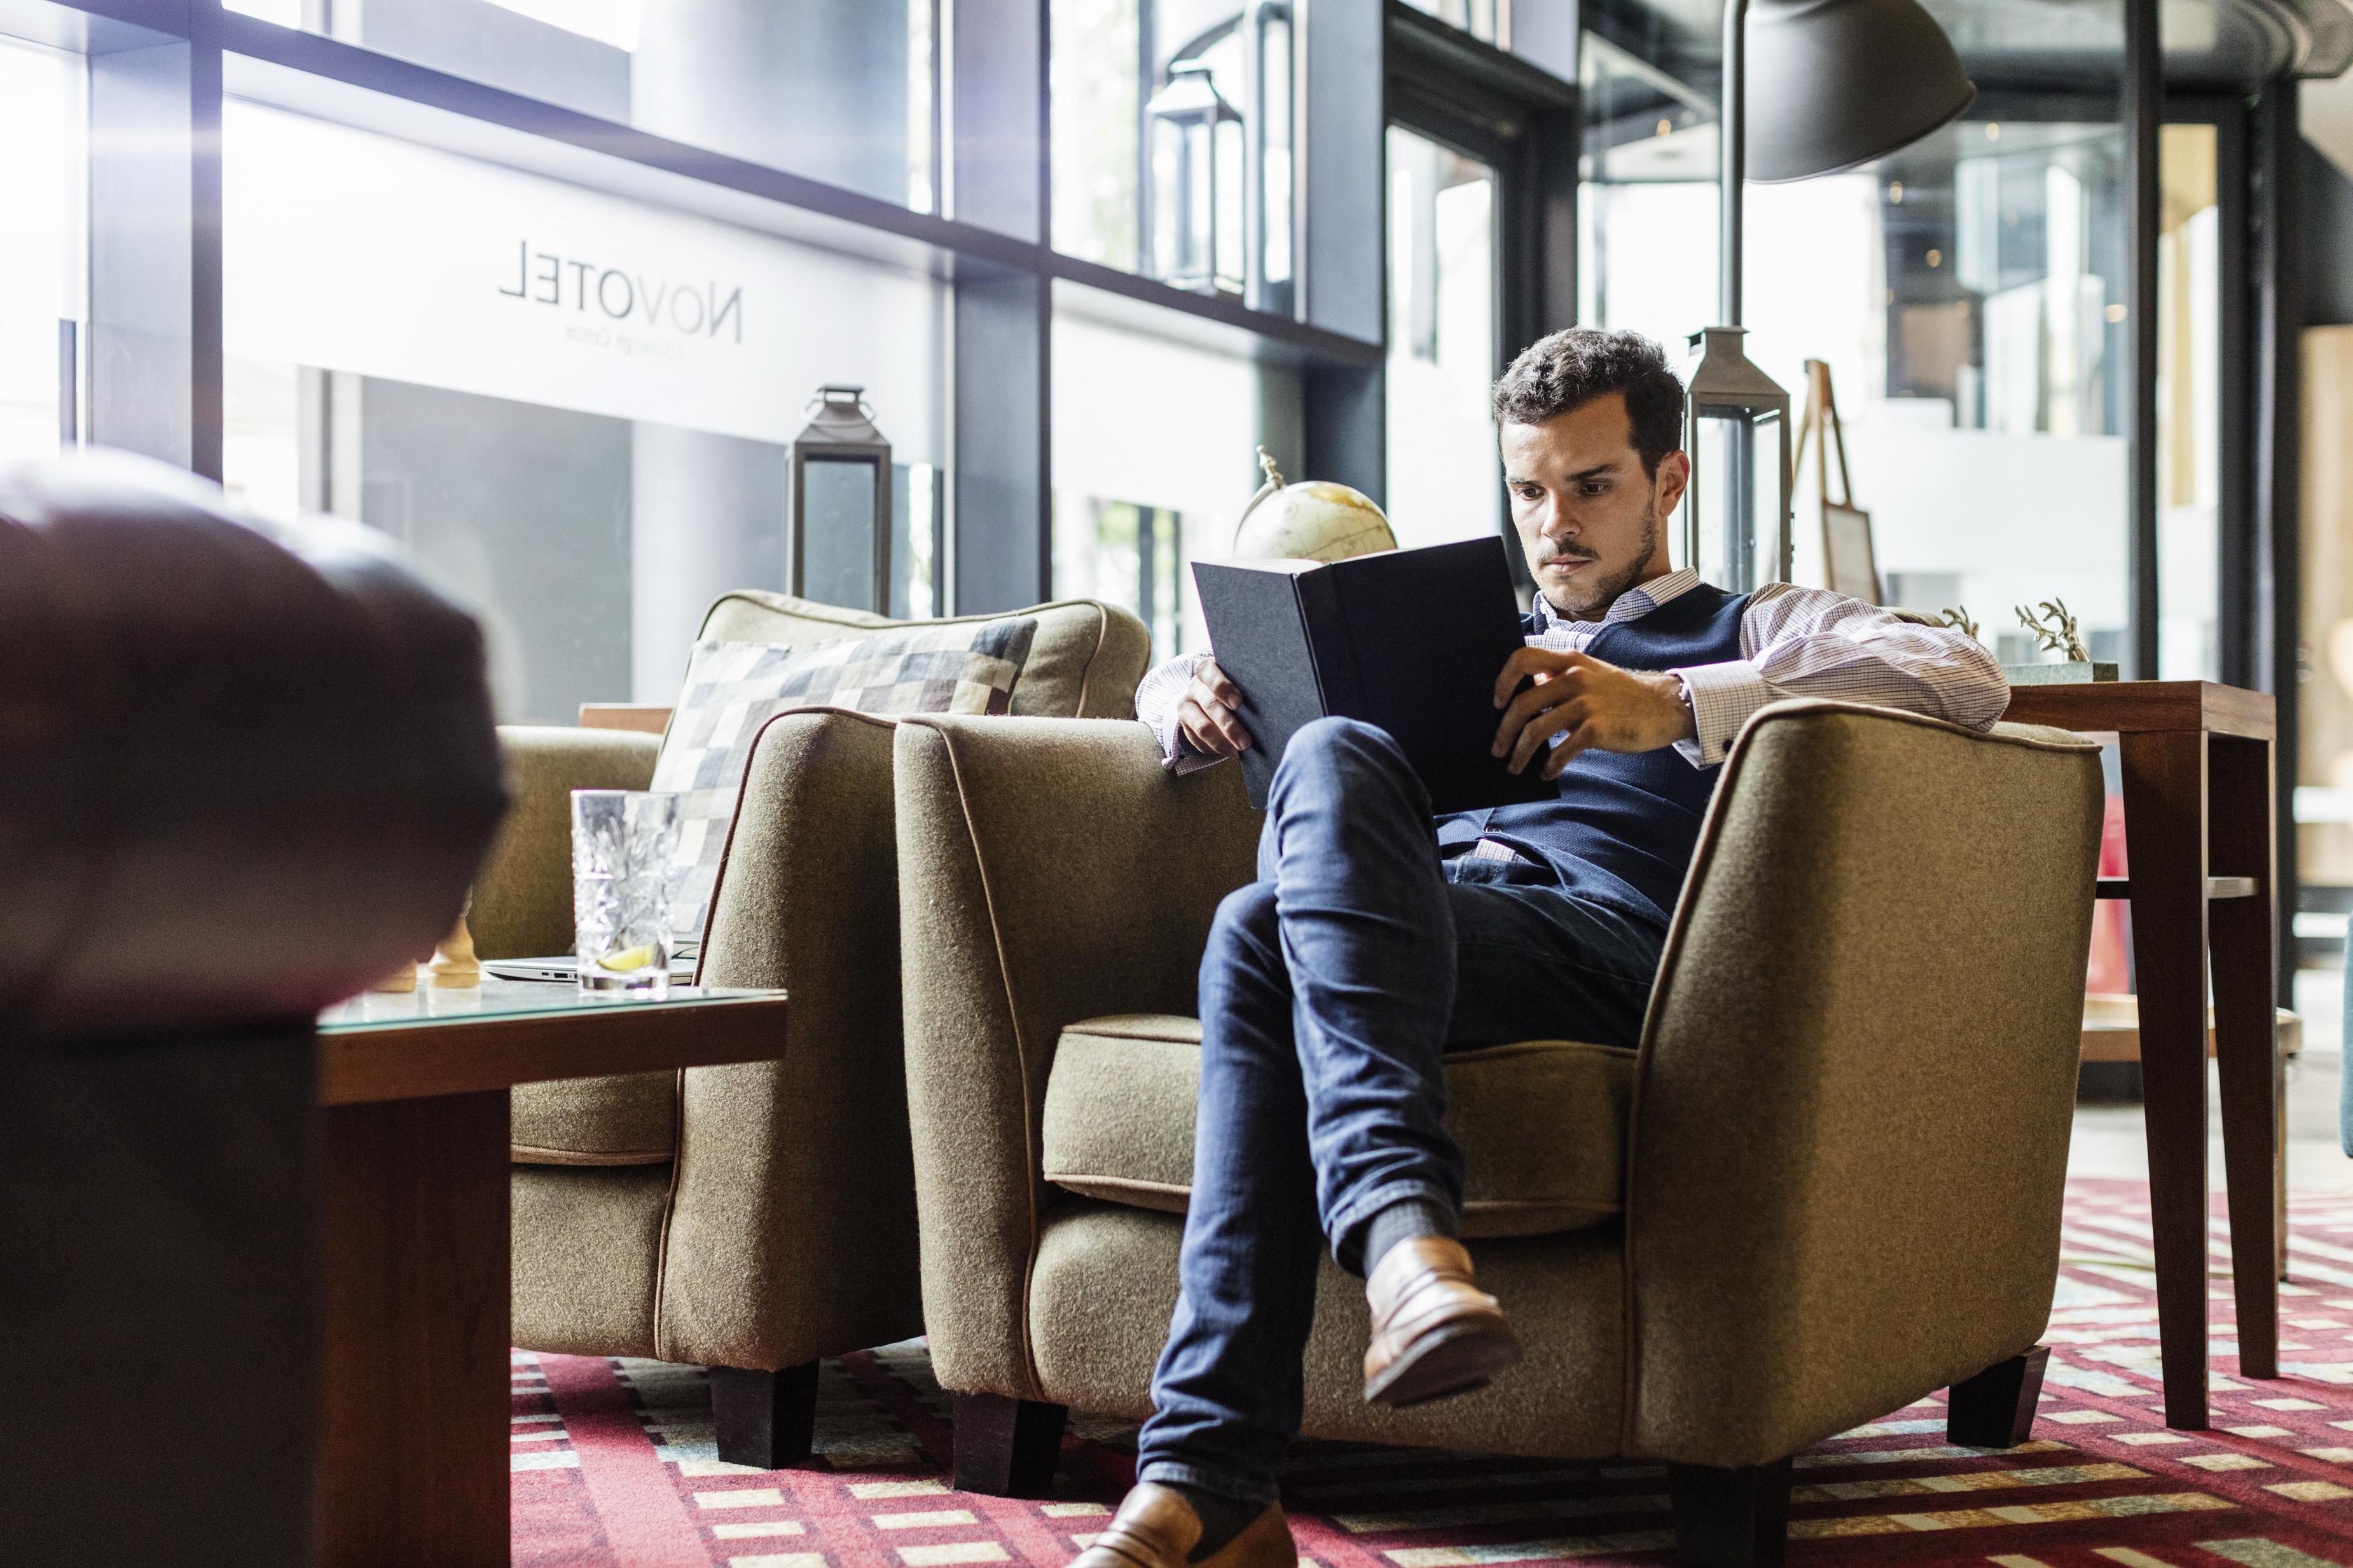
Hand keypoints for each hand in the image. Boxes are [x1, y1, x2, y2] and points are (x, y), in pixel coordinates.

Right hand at [1176, 657, 1251, 758]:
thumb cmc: (1236, 687)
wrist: (1214, 699)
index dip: (1222, 687)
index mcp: (1207, 669)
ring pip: (1201, 727)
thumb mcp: (1239, 681)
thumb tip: (1271, 701)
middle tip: (1246, 741)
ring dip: (1222, 742)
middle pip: (1209, 704)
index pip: (1208, 671)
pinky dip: (1215, 749)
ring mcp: (1187, 706)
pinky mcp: (1185, 725)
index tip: (1239, 703)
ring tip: (1240, 750)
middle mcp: (1194, 686)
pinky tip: (1231, 752)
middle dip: (1229, 724)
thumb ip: (1247, 685)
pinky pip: (1198, 741)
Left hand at [1490, 647, 1693, 778]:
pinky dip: (1550, 766)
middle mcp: (1575, 678)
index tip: (1496, 703)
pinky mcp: (1598, 728)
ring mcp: (1586, 703)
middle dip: (1503, 731)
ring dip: (1520, 754)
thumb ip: (1559, 680)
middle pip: (1522, 703)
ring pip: (1536, 730)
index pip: (1522, 658)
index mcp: (1569, 661)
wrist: (1664, 706)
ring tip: (1515, 767)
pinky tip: (1547, 774)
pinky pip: (1562, 751)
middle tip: (1497, 749)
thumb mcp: (1590, 675)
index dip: (1503, 680)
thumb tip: (1526, 691)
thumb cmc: (1621, 695)